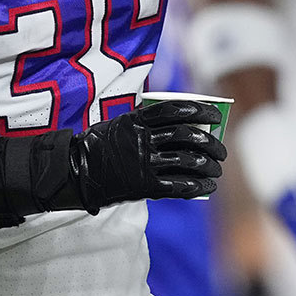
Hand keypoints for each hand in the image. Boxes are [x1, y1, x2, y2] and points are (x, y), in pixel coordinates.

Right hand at [70, 100, 226, 213]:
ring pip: (187, 160)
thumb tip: (185, 130)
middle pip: (187, 136)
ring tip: (217, 170)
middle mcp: (143, 139)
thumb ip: (146, 124)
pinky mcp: (143, 186)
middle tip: (221, 151)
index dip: (200, 111)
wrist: (74, 171)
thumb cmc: (100, 147)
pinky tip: (206, 186)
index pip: (176, 110)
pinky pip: (177, 185)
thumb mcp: (120, 125)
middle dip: (210, 143)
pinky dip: (196, 185)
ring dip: (208, 165)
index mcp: (137, 119)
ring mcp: (143, 162)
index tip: (216, 116)